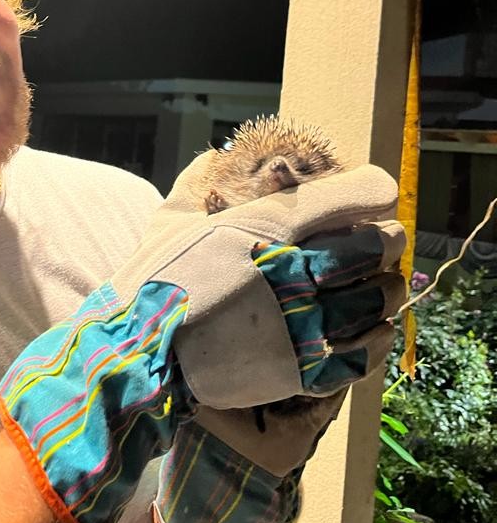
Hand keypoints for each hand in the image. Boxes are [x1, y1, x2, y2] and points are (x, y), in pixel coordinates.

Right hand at [0, 154, 404, 522]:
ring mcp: (298, 321)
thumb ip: (196, 180)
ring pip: (373, 298)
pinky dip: (375, 337)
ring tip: (383, 285)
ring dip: (386, 287)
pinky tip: (371, 329)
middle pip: (371, 246)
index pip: (345, 196)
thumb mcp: (170, 219)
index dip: (372, 190)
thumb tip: (214, 153)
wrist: (135, 353)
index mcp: (262, 225)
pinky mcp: (298, 369)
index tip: (381, 192)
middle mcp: (290, 269)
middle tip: (387, 240)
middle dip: (386, 239)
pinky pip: (361, 351)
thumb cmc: (152, 281)